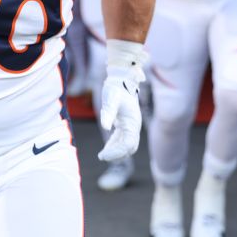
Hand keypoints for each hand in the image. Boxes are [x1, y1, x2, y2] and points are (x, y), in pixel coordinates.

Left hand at [98, 40, 146, 161]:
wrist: (121, 79)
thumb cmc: (116, 88)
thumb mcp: (111, 99)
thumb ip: (108, 112)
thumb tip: (105, 127)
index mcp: (133, 122)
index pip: (128, 144)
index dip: (117, 152)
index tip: (104, 154)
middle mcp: (134, 126)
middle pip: (129, 147)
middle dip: (117, 154)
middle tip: (102, 156)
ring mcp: (130, 125)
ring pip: (126, 145)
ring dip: (115, 151)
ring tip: (102, 155)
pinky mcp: (125, 124)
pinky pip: (122, 139)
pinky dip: (114, 145)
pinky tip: (105, 148)